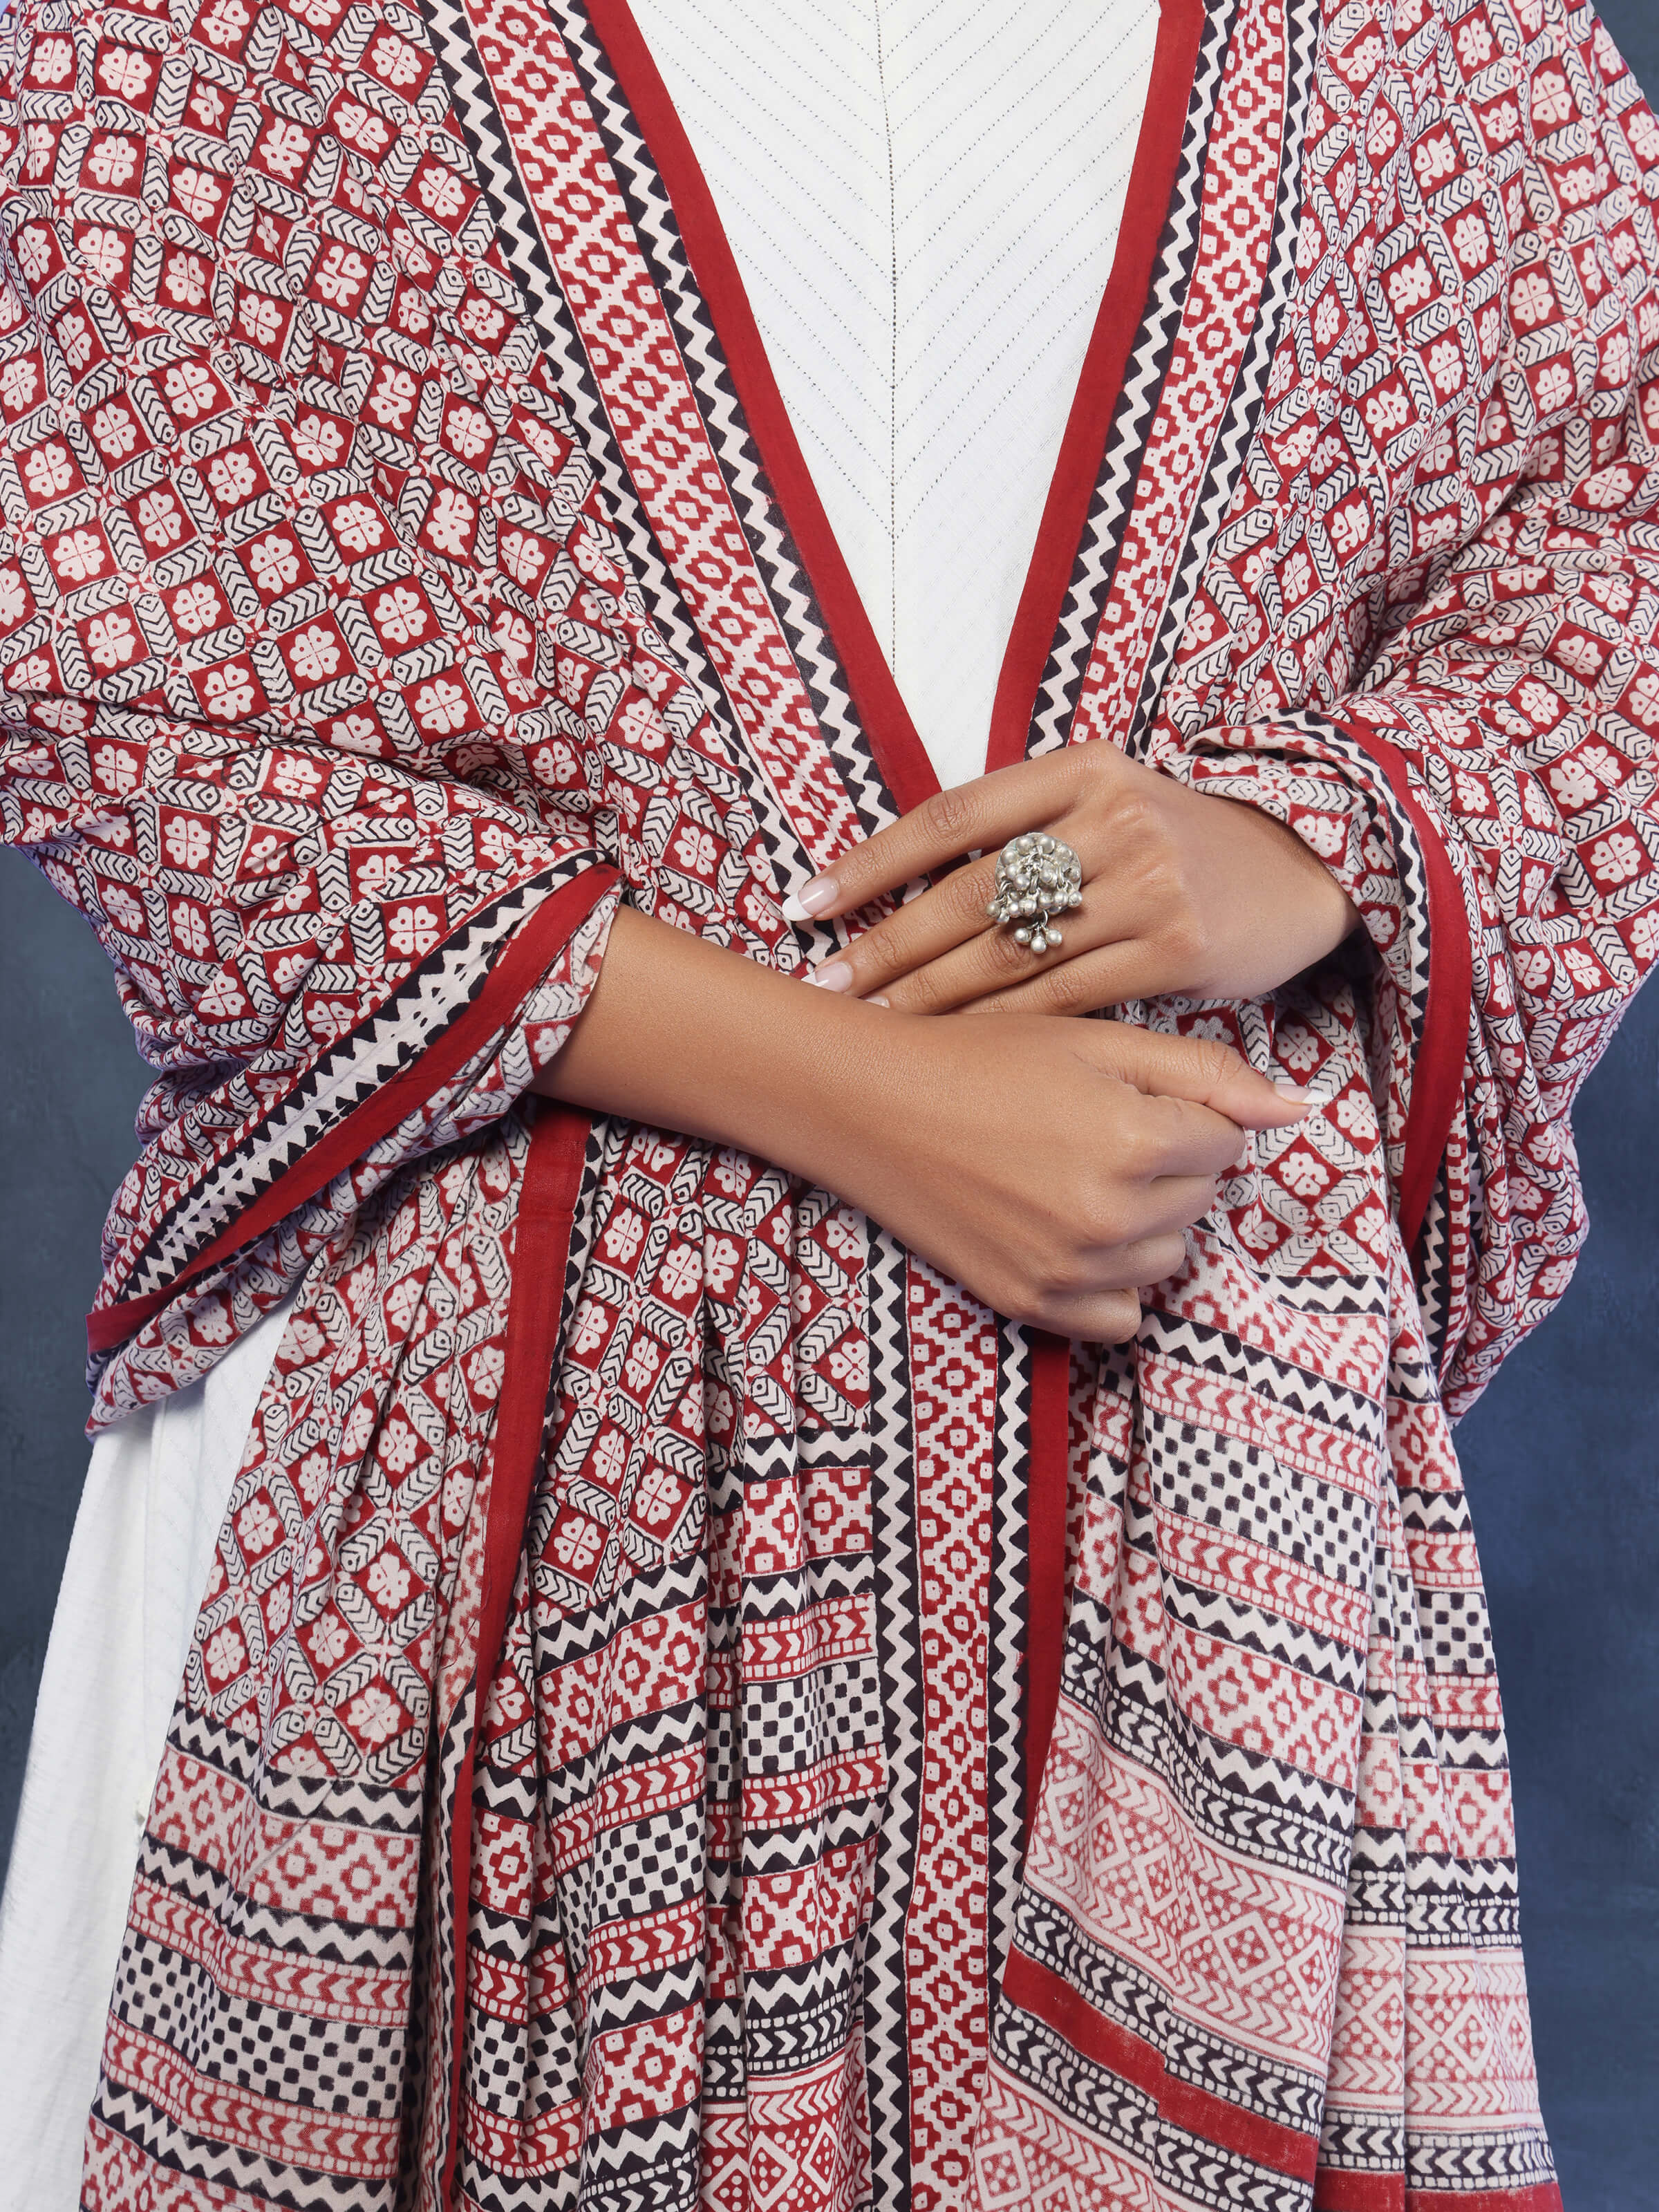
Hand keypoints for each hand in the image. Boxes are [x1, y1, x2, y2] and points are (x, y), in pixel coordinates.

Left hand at [788, 742, 1360, 1013]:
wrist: (1303, 867)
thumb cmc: (1180, 842)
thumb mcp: (1108, 801)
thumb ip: (1025, 827)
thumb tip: (905, 881)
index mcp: (1082, 767)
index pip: (953, 815)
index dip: (874, 860)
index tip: (810, 901)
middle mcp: (1111, 818)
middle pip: (972, 891)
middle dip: (888, 943)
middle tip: (823, 982)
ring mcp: (1147, 883)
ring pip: (1012, 951)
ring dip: (930, 994)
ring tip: (869, 1021)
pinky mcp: (1175, 948)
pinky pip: (1065, 997)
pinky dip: (1001, 1025)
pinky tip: (953, 1048)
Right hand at [818, 1011, 1308, 1338]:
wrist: (869, 1106)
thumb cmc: (982, 1058)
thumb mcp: (1098, 1041)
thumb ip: (1207, 1075)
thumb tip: (1299, 1110)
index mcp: (1137, 1140)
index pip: (1226, 1143)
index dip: (1182, 1113)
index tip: (1122, 1097)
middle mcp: (1110, 1216)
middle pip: (1201, 1201)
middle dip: (1168, 1164)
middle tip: (1092, 1129)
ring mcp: (1069, 1269)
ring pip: (1168, 1255)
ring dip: (1146, 1221)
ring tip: (1076, 1175)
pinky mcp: (1032, 1303)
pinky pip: (1121, 1317)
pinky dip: (1114, 1280)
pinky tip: (1072, 1233)